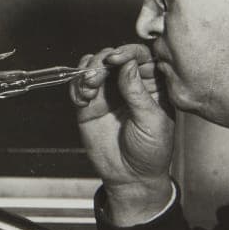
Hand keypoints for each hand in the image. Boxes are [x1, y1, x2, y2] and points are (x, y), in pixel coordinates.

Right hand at [69, 44, 174, 224]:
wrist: (131, 178)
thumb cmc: (151, 152)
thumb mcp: (152, 121)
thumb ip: (137, 92)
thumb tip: (127, 64)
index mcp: (152, 85)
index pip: (140, 55)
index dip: (128, 51)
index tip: (118, 58)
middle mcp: (128, 84)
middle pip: (113, 56)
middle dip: (104, 59)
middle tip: (101, 72)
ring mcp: (108, 93)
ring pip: (93, 66)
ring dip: (88, 70)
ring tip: (90, 86)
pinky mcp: (89, 105)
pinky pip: (78, 86)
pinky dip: (76, 86)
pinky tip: (84, 99)